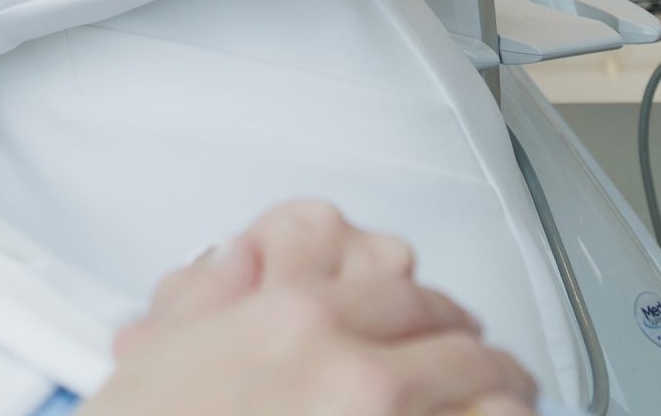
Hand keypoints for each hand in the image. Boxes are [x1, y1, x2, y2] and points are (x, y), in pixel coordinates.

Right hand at [97, 201, 534, 415]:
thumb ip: (205, 296)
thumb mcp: (155, 356)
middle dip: (462, 337)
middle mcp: (344, 358)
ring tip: (505, 398)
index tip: (423, 314)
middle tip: (476, 361)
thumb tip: (237, 261)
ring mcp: (381, 413)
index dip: (410, 294)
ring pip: (486, 375)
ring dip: (498, 384)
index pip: (382, 267)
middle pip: (443, 315)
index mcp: (283, 314)